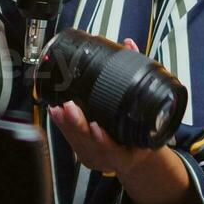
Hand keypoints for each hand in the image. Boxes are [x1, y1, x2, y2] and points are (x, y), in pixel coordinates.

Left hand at [49, 39, 194, 203]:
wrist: (136, 156)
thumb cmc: (141, 131)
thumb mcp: (147, 109)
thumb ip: (139, 76)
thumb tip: (128, 45)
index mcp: (130, 152)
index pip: (116, 150)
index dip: (104, 140)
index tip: (96, 126)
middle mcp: (111, 158)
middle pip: (91, 145)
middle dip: (78, 126)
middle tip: (70, 107)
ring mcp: (96, 157)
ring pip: (78, 142)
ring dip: (66, 124)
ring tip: (57, 107)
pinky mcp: (84, 153)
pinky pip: (71, 140)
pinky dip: (62, 125)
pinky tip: (55, 112)